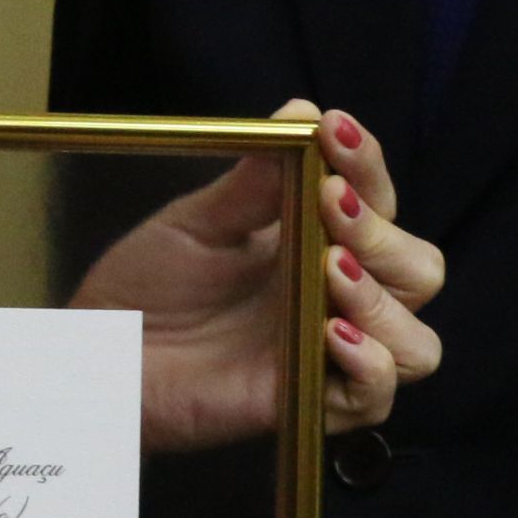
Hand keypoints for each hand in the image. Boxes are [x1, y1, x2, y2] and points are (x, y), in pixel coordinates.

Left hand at [69, 100, 442, 453]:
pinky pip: (375, 398)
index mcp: (318, 242)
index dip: (368, 165)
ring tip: (332, 271)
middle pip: (417, 270)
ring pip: (416, 340)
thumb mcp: (195, 223)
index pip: (378, 201)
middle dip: (383, 234)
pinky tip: (333, 334)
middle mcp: (337, 297)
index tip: (336, 130)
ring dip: (384, 301)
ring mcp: (330, 353)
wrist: (100, 352)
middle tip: (332, 204)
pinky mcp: (311, 404)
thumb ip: (253, 182)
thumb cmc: (146, 284)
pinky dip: (370, 365)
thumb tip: (302, 113)